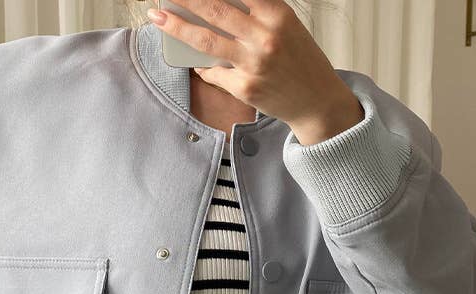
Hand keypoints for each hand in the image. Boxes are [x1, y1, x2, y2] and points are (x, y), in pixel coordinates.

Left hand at [146, 0, 364, 143]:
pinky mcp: (245, 87)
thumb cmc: (301, 61)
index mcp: (277, 14)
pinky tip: (197, 64)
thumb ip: (257, 13)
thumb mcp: (286, 26)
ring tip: (158, 16)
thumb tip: (217, 6)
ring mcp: (253, 64)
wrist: (316, 101)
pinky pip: (214, 72)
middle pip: (215, 9)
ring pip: (206, 40)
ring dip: (177, 27)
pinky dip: (203, 67)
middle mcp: (265, 37)